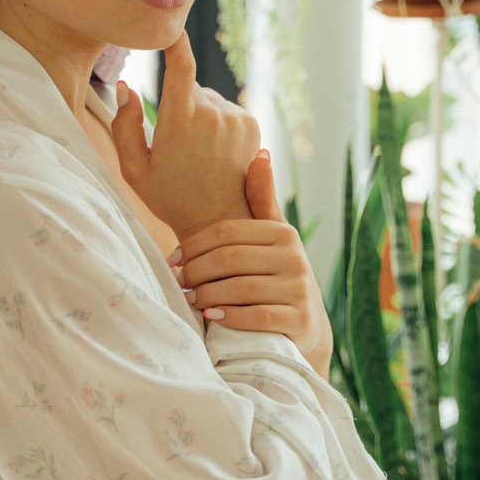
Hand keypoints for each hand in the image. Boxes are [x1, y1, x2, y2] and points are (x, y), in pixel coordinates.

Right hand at [110, 29, 258, 241]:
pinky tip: (215, 152)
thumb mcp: (135, 169)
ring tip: (197, 152)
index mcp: (180, 121)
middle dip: (179, 104)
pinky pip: (226, 109)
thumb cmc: (170, 198)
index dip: (175, 41)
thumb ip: (125, 126)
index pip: (180, 66)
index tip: (169, 27)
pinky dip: (219, 122)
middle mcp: (212, 114)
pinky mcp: (251, 123)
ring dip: (200, 114)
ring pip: (208, 99)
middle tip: (175, 142)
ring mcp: (235, 118)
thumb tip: (126, 87)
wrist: (220, 222)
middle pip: (189, 88)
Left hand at [171, 148, 332, 376]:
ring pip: (241, 288)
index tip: (173, 258)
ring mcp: (299, 289)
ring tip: (189, 299)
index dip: (194, 244)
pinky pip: (258, 316)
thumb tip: (260, 153)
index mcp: (283, 232)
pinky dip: (231, 316)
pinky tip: (212, 318)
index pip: (228, 232)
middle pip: (230, 259)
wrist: (306, 326)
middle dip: (196, 271)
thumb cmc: (276, 275)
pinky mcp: (300, 320)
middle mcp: (295, 257)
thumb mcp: (272, 237)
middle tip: (177, 281)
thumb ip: (261, 200)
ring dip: (207, 295)